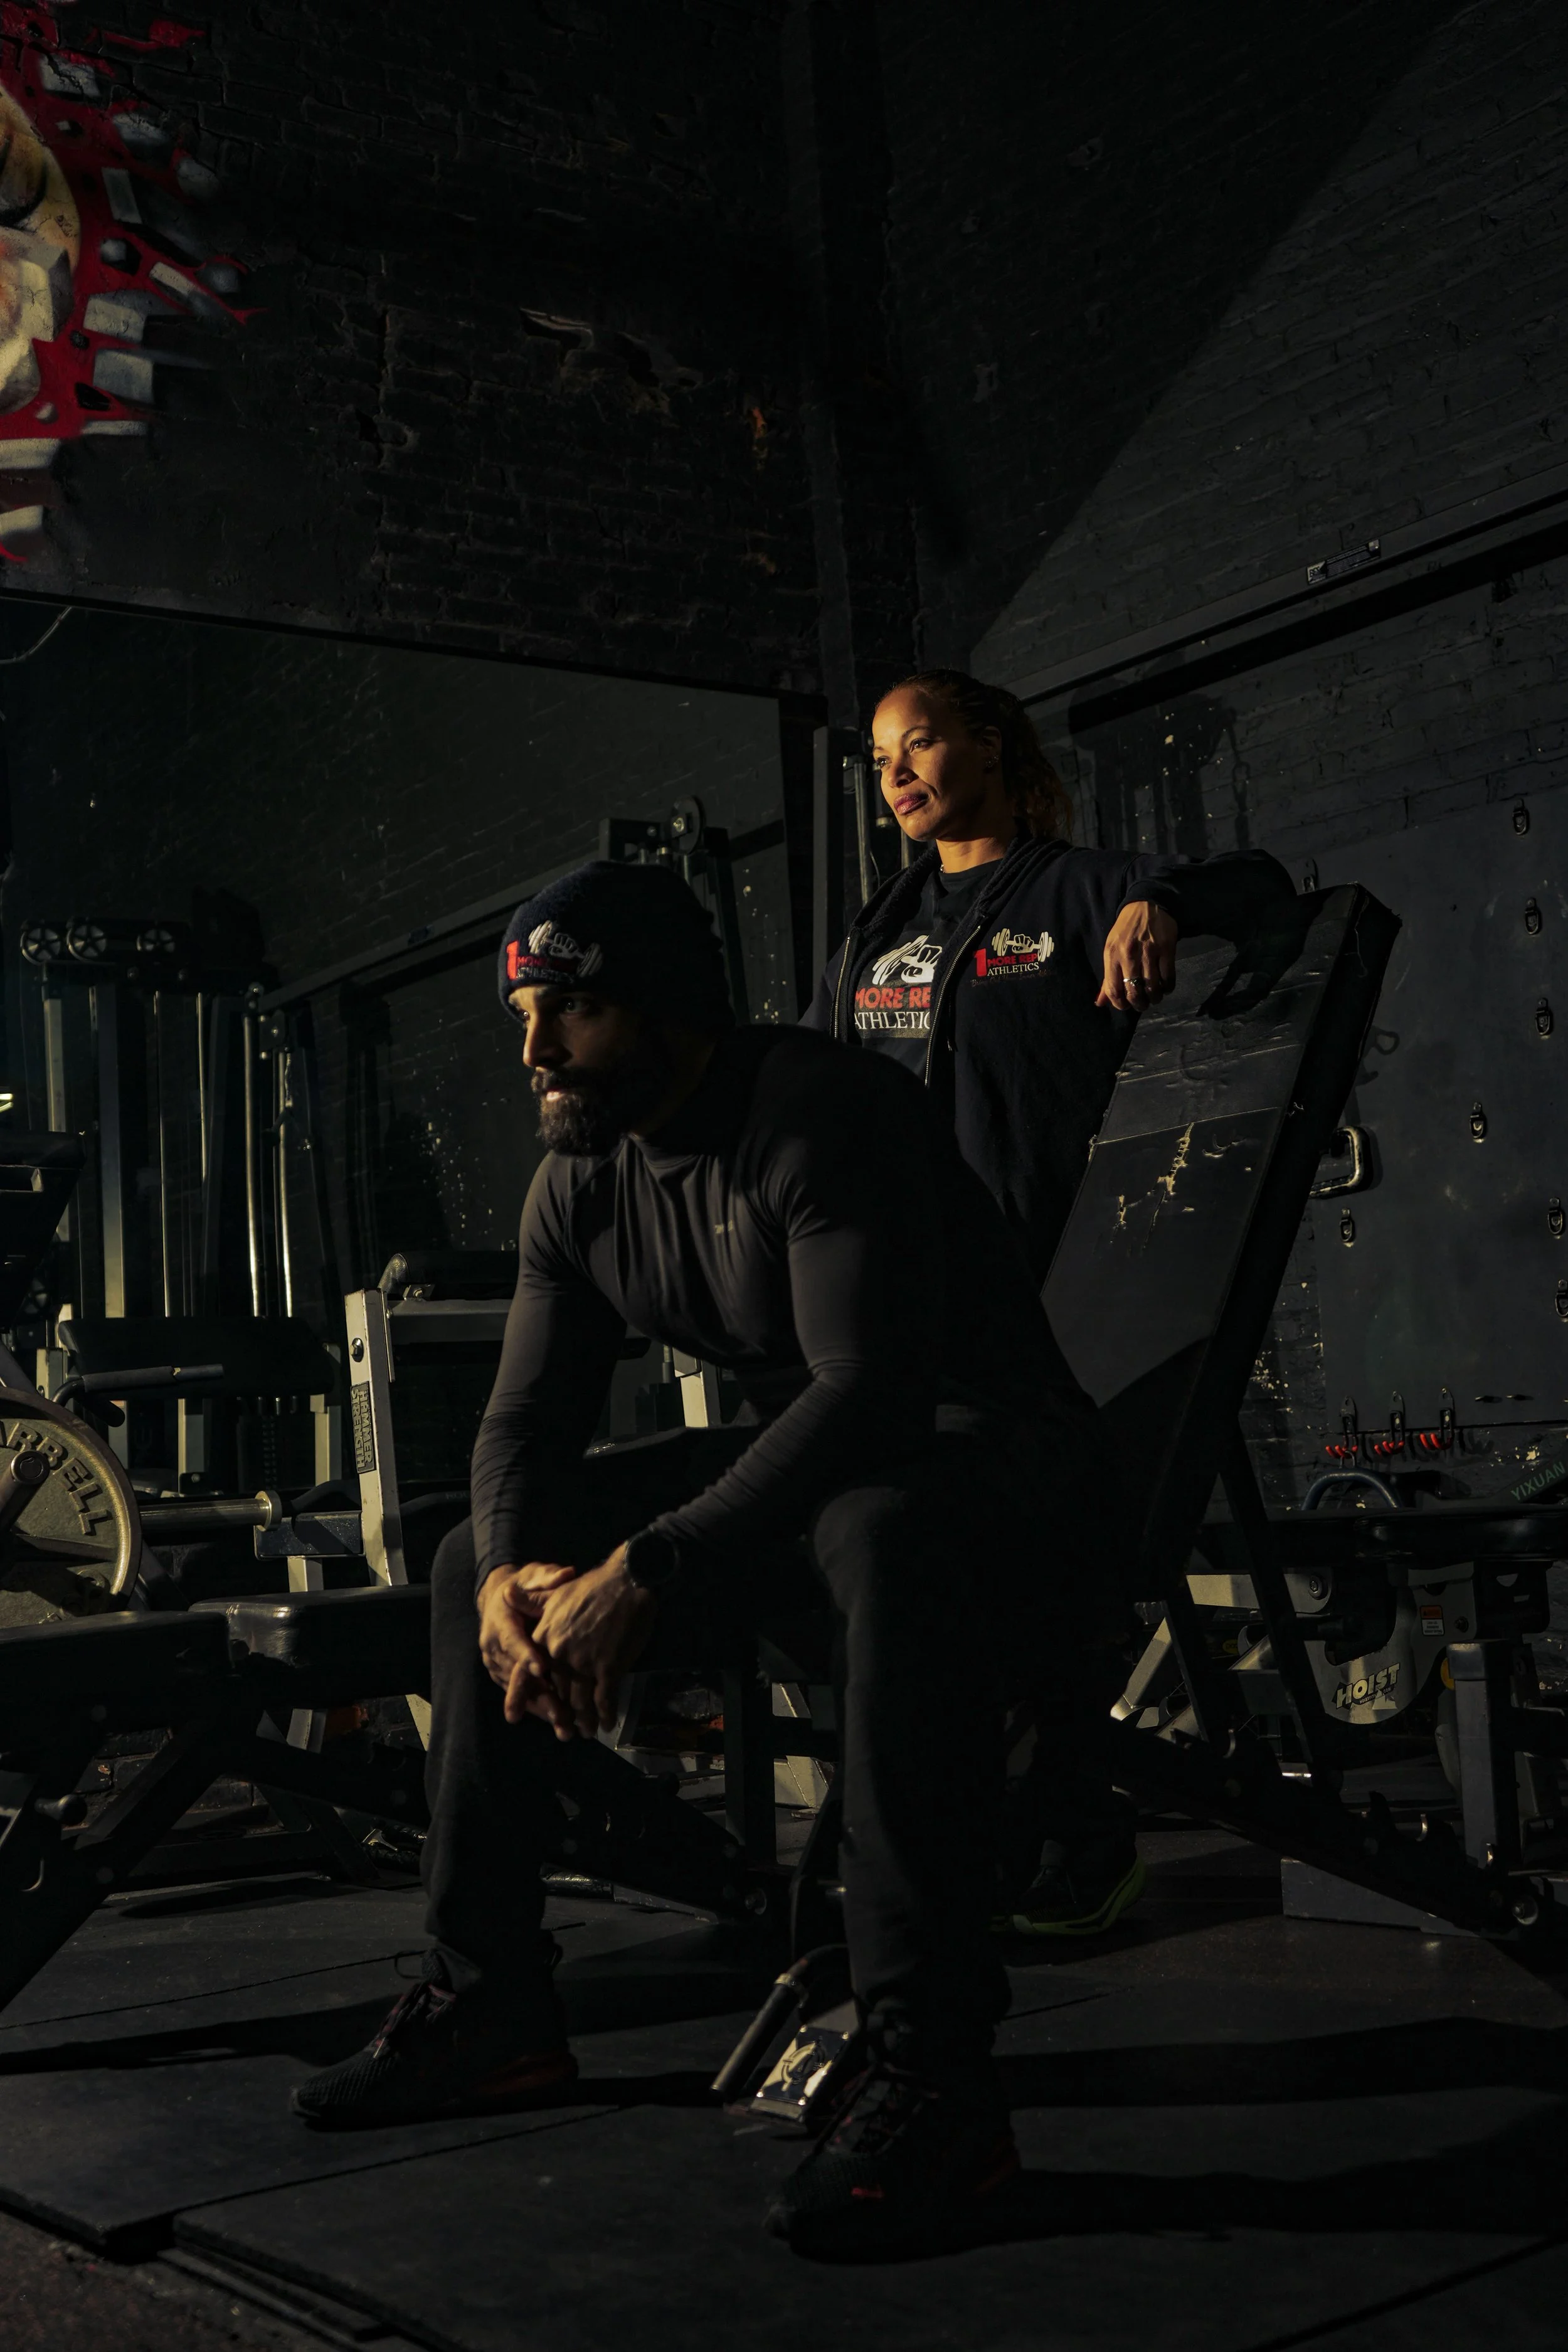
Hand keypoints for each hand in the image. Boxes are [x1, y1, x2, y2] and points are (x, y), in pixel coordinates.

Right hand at [477, 1561, 580, 1734]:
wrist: (501, 1596)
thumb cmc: (523, 1585)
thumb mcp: (533, 1575)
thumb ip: (547, 1578)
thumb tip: (566, 1574)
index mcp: (500, 1620)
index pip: (513, 1639)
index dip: (526, 1655)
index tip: (542, 1669)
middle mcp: (493, 1645)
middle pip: (515, 1673)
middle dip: (538, 1695)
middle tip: (560, 1713)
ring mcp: (495, 1663)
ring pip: (518, 1689)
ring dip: (541, 1708)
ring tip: (565, 1727)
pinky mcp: (502, 1674)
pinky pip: (520, 1693)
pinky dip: (538, 1708)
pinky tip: (559, 1723)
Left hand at [528, 1545, 658, 1739]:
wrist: (626, 1582)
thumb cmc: (592, 1587)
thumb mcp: (556, 1592)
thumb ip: (531, 1601)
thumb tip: (505, 1594)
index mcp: (545, 1637)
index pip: (528, 1672)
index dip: (523, 1695)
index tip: (516, 1716)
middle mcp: (560, 1653)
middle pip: (557, 1691)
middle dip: (561, 1714)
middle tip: (564, 1731)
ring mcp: (584, 1662)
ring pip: (580, 1700)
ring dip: (584, 1719)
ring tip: (587, 1732)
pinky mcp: (608, 1667)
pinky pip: (604, 1698)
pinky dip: (605, 1714)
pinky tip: (607, 1724)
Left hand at [1097, 900, 1177, 1010]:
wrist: (1147, 904)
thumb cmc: (1126, 929)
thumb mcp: (1111, 948)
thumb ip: (1107, 977)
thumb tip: (1100, 1002)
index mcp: (1112, 955)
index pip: (1113, 990)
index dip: (1121, 1005)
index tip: (1127, 1006)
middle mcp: (1129, 955)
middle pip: (1134, 992)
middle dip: (1139, 1004)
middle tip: (1143, 1004)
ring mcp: (1149, 952)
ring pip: (1153, 988)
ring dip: (1155, 998)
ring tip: (1154, 997)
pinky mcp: (1167, 949)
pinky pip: (1168, 978)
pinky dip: (1167, 988)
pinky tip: (1165, 987)